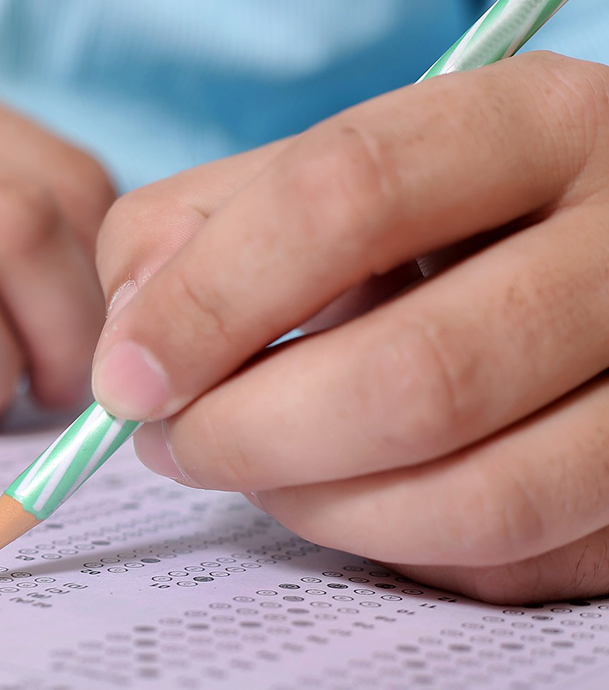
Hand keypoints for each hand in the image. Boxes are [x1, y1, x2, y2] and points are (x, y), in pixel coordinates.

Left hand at [92, 52, 608, 603]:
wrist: (592, 268)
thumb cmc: (435, 229)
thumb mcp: (330, 182)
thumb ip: (205, 224)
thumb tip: (131, 339)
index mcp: (529, 126)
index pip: (349, 195)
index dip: (211, 300)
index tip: (127, 380)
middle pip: (415, 376)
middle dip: (250, 435)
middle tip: (173, 446)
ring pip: (476, 498)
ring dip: (317, 509)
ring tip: (253, 476)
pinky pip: (510, 563)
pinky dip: (397, 547)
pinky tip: (354, 498)